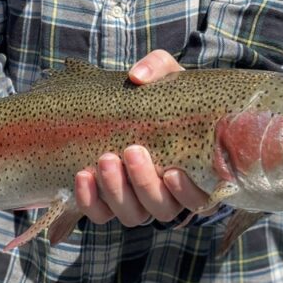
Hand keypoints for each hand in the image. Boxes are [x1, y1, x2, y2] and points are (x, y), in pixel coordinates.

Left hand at [74, 50, 210, 225]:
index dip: (188, 193)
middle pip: (162, 209)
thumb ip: (158, 68)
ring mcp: (136, 201)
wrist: (126, 107)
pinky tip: (82, 176)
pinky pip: (98, 213)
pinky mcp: (106, 203)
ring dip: (117, 192)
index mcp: (192, 172)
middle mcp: (166, 195)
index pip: (199, 199)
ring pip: (132, 215)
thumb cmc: (159, 93)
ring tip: (105, 159)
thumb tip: (137, 77)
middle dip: (145, 184)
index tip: (173, 171)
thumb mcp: (166, 75)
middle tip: (131, 150)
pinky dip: (90, 200)